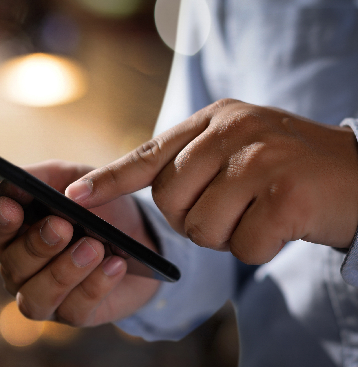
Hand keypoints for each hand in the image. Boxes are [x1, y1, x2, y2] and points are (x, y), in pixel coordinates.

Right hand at [0, 160, 160, 326]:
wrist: (141, 234)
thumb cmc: (96, 204)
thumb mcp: (70, 179)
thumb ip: (36, 179)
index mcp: (12, 232)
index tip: (12, 208)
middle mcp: (18, 268)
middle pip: (13, 265)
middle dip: (37, 245)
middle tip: (63, 225)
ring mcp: (43, 296)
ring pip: (35, 297)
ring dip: (63, 272)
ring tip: (94, 247)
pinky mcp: (73, 315)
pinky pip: (74, 310)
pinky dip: (95, 286)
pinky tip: (115, 265)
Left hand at [68, 99, 357, 263]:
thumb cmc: (291, 169)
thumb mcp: (240, 147)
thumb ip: (193, 159)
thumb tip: (141, 187)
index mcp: (216, 118)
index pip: (149, 153)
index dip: (110, 180)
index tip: (74, 198)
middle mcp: (234, 131)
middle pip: (170, 202)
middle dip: (194, 220)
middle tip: (234, 208)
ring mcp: (260, 160)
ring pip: (201, 229)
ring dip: (228, 236)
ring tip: (260, 212)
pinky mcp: (286, 196)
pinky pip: (243, 246)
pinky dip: (260, 248)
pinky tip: (283, 225)